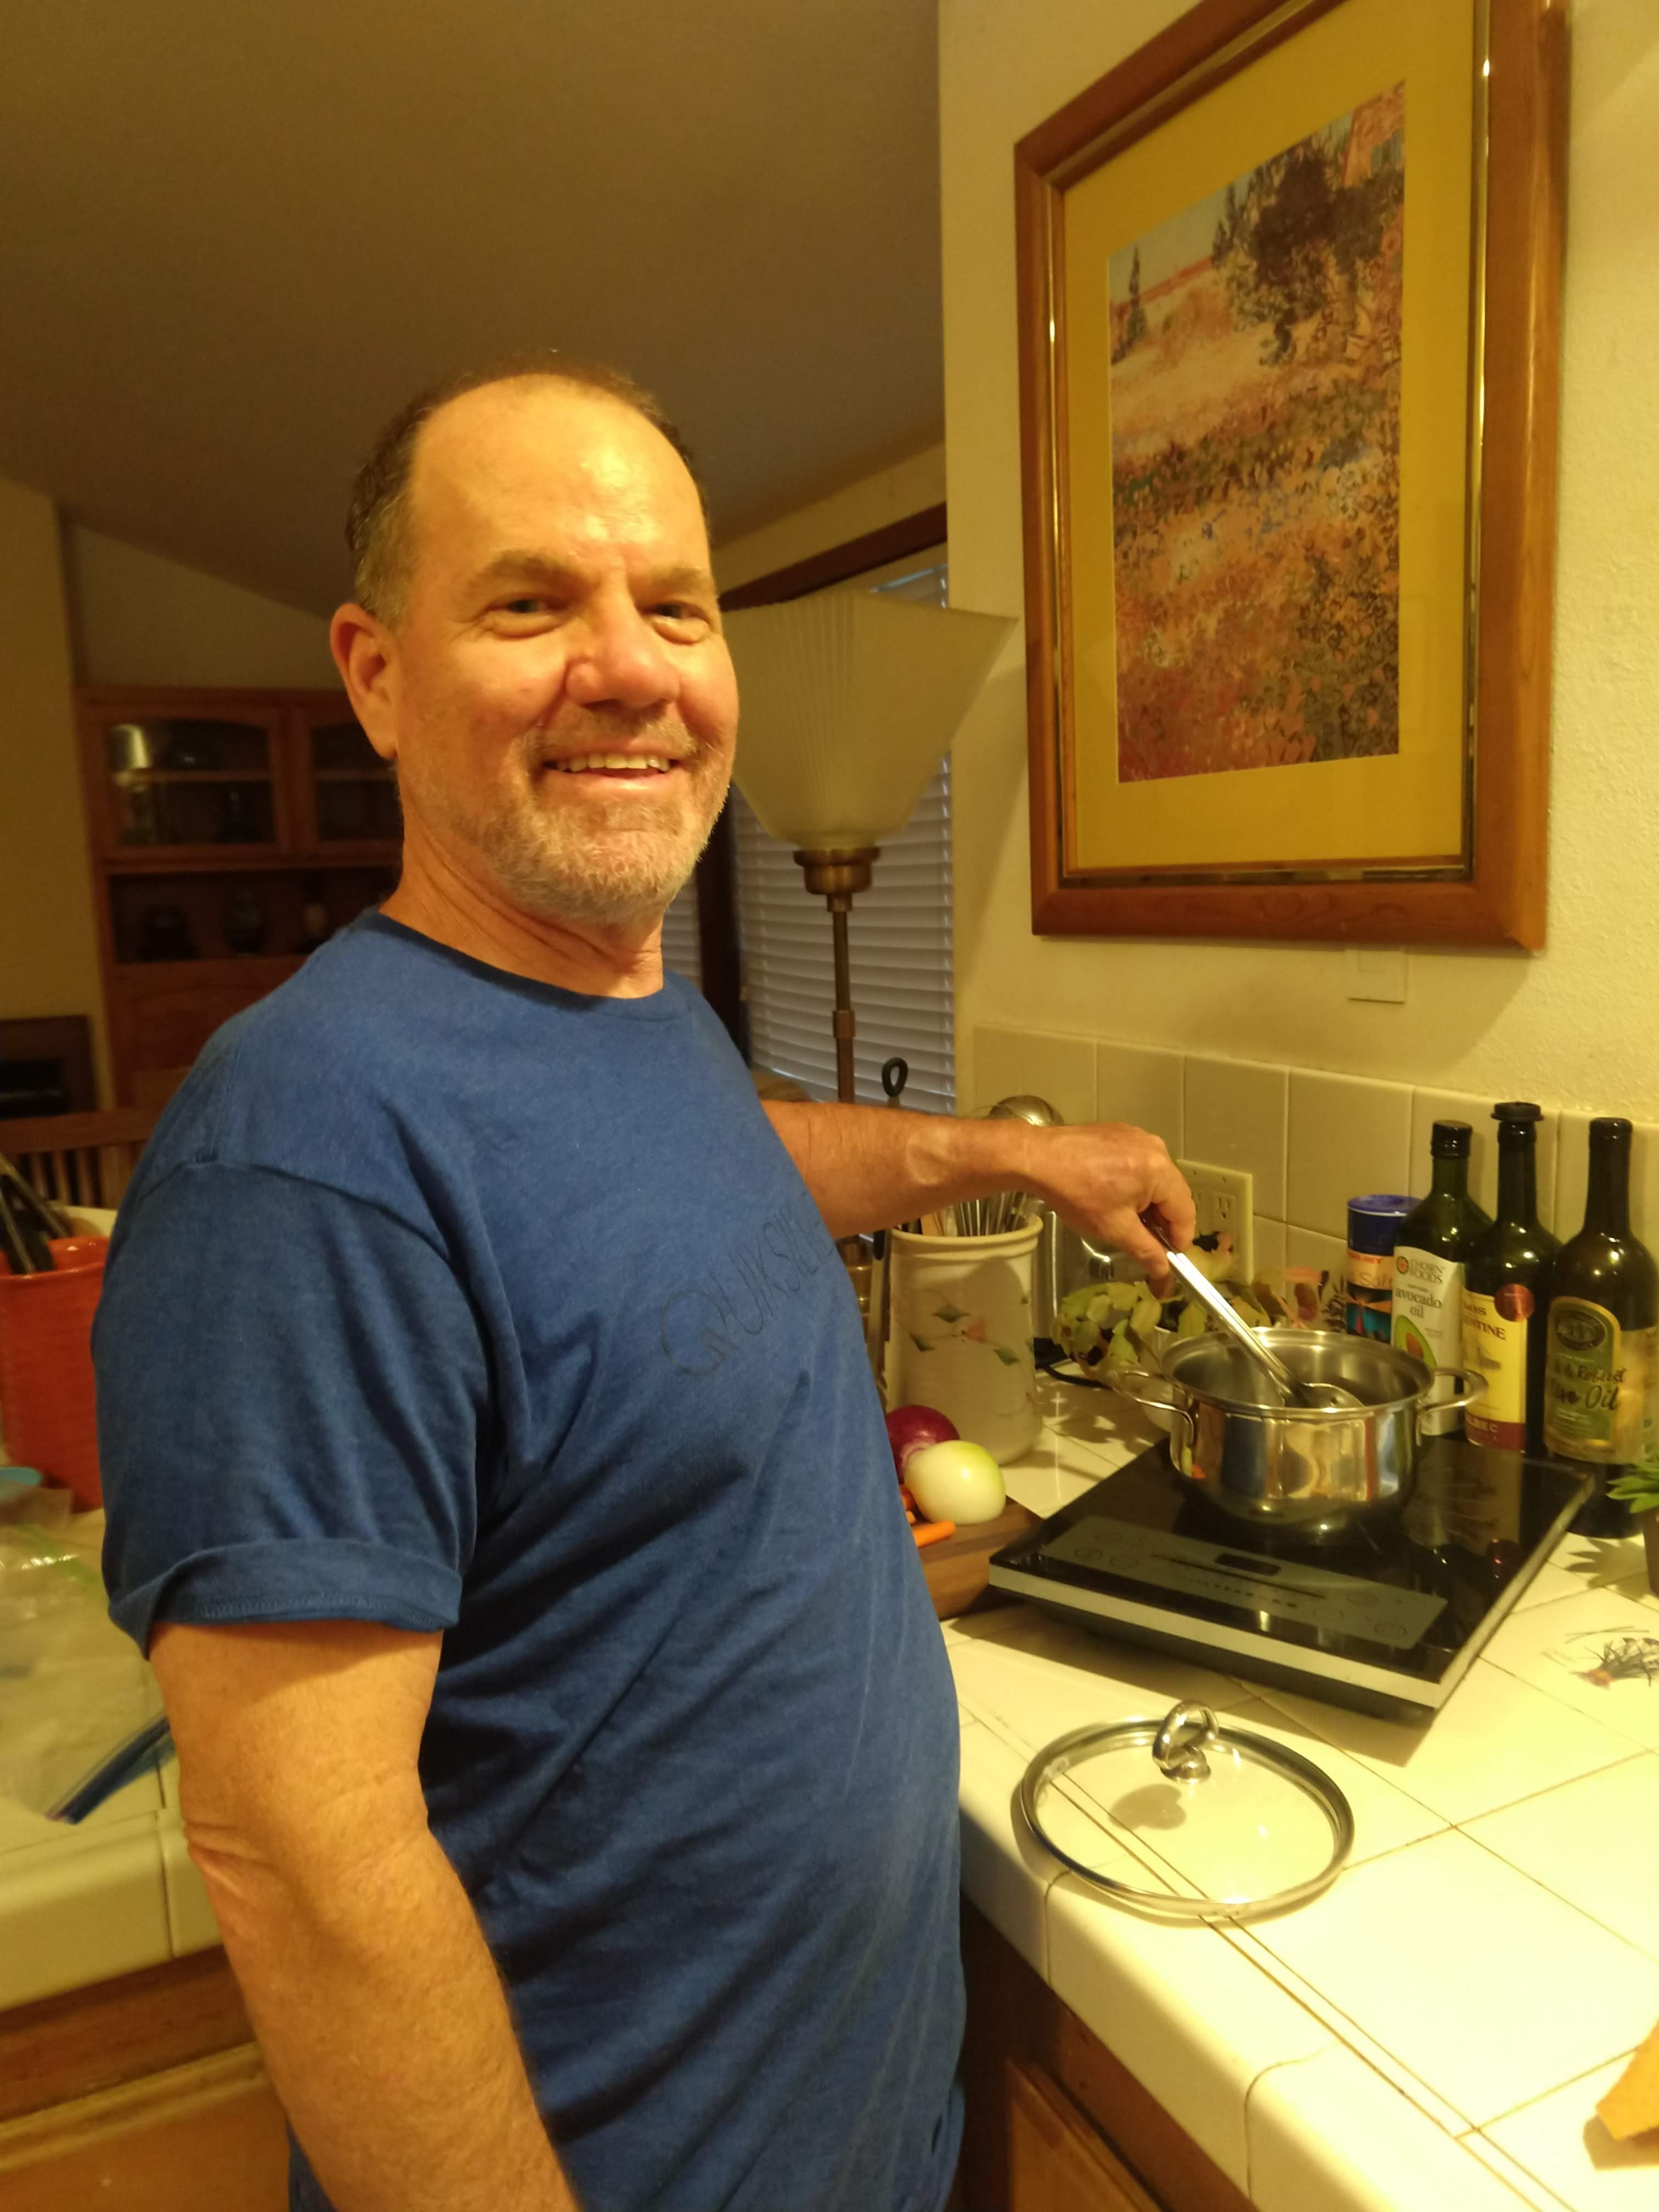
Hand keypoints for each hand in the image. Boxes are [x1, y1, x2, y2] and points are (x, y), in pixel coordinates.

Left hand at [1020, 1124, 1195, 1292]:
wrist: (1039, 1159)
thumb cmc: (1077, 1194)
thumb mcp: (1115, 1229)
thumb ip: (1146, 1251)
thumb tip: (1165, 1273)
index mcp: (1159, 1170)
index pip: (1185, 1211)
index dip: (1180, 1239)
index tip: (1170, 1259)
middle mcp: (1156, 1148)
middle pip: (1173, 1193)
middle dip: (1163, 1221)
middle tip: (1145, 1242)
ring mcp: (1138, 1137)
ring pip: (1157, 1179)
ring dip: (1149, 1203)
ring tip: (1125, 1219)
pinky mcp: (1122, 1133)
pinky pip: (1141, 1164)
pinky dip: (1136, 1183)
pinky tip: (1114, 1195)